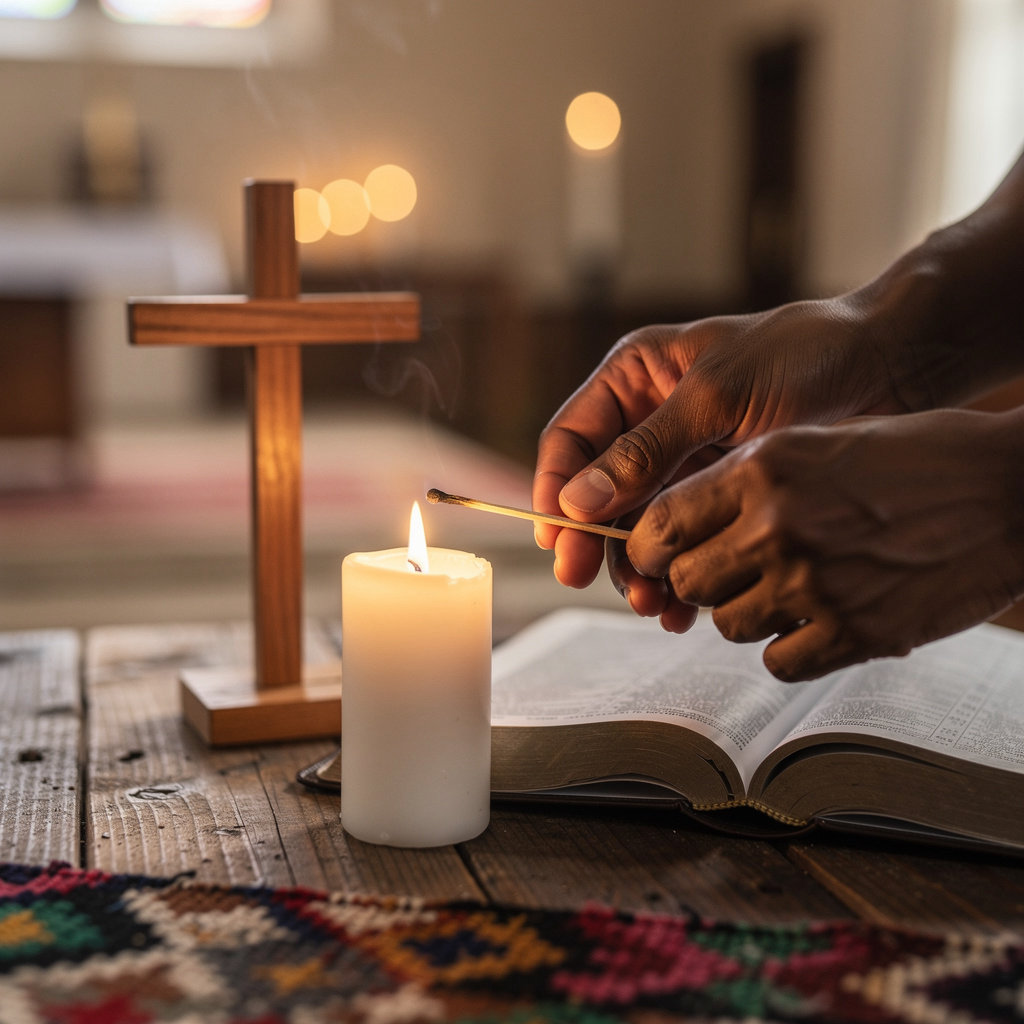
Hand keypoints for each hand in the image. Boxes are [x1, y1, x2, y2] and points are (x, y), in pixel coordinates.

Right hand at [534, 297, 898, 599]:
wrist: (890, 366)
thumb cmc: (804, 356)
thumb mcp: (716, 398)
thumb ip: (646, 451)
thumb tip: (577, 501)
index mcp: (636, 377)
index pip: (571, 439)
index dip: (555, 490)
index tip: (557, 540)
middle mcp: (650, 420)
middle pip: (596, 491)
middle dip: (591, 538)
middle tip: (583, 580)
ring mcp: (684, 460)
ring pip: (637, 523)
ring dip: (636, 565)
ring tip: (651, 604)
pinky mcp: (718, 492)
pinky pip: (682, 539)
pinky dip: (677, 571)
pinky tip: (682, 605)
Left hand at [620, 409, 1023, 679]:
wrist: (1006, 490)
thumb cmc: (910, 457)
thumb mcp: (813, 443)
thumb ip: (741, 481)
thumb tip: (675, 523)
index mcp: (762, 470)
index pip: (660, 524)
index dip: (645, 547)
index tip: (651, 556)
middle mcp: (779, 526)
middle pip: (686, 582)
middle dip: (696, 581)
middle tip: (724, 573)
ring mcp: (816, 584)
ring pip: (727, 625)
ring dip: (744, 613)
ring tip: (782, 589)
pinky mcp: (856, 633)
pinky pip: (777, 662)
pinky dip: (787, 647)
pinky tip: (815, 619)